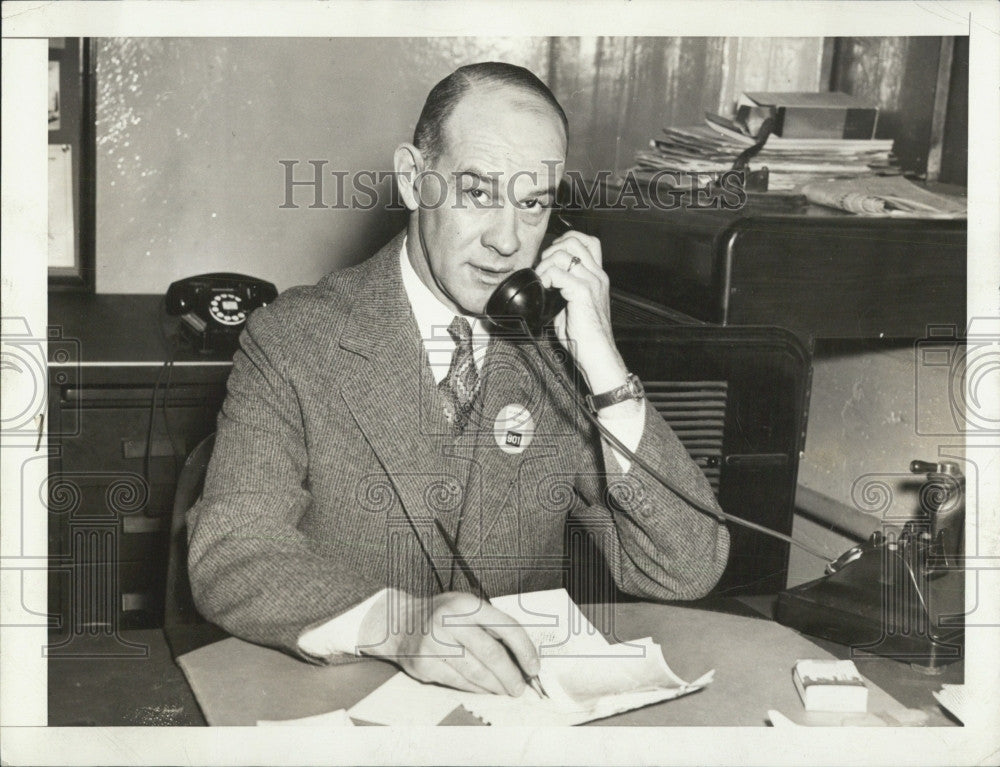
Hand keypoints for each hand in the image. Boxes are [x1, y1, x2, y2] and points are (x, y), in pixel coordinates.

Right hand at [357, 590, 539, 695]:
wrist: (398, 622)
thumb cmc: (440, 615)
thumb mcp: (465, 607)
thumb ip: (490, 625)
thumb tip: (521, 655)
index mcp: (466, 604)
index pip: (505, 626)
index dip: (524, 649)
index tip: (533, 666)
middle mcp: (449, 621)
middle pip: (491, 654)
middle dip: (511, 675)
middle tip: (521, 687)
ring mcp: (434, 643)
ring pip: (475, 672)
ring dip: (496, 686)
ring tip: (507, 690)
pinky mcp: (425, 663)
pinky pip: (458, 682)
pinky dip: (476, 689)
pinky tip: (485, 690)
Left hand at [534, 231, 632, 396]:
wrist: (598, 354)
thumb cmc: (586, 337)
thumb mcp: (574, 307)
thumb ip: (564, 291)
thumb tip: (544, 285)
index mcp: (597, 276)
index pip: (586, 241)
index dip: (565, 242)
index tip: (551, 259)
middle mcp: (597, 275)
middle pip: (574, 240)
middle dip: (552, 250)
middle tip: (544, 270)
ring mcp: (592, 282)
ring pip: (563, 253)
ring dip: (546, 264)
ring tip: (542, 281)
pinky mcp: (583, 292)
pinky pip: (557, 272)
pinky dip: (545, 277)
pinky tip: (544, 289)